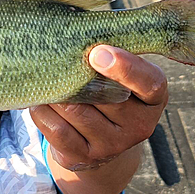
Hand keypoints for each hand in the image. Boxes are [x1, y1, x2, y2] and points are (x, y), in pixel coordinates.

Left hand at [30, 44, 167, 170]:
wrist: (100, 143)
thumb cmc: (109, 94)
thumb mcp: (121, 77)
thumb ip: (111, 56)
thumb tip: (78, 36)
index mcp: (153, 98)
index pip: (149, 83)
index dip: (124, 67)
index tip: (97, 52)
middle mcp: (139, 126)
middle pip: (101, 93)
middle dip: (75, 73)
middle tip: (57, 58)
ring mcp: (112, 145)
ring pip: (74, 110)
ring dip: (55, 91)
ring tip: (46, 78)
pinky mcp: (84, 157)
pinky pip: (56, 129)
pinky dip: (42, 111)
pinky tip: (41, 100)